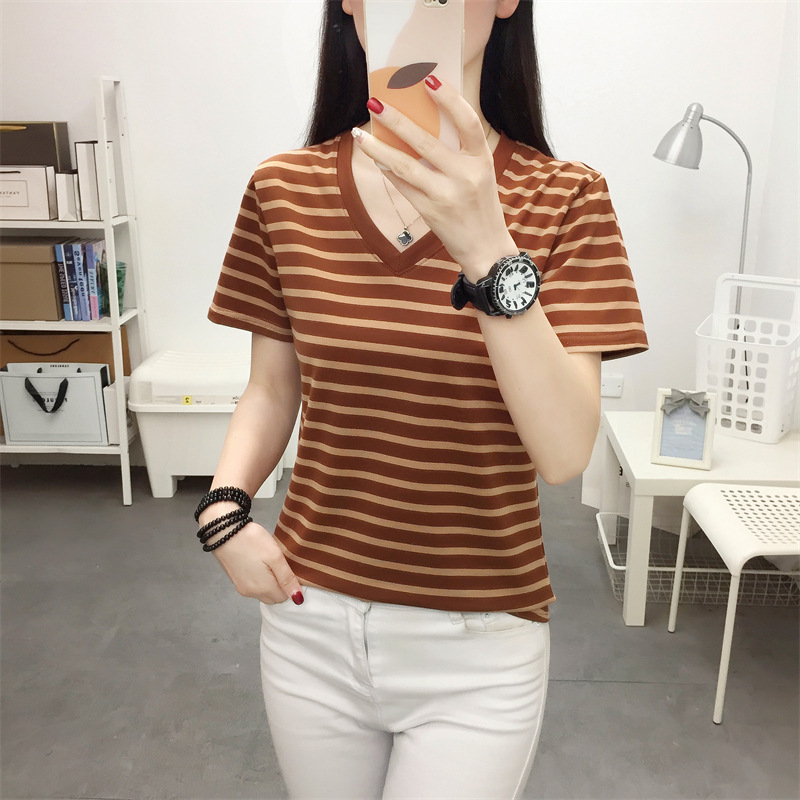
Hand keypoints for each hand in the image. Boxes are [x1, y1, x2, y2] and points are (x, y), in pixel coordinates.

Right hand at [211, 519, 303, 604]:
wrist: (223, 531)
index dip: (290, 584)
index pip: (285, 597)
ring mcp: (241, 587)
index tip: (289, 567)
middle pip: (273, 597)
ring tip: (269, 561)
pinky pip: (253, 585)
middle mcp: (251, 593)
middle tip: (280, 564)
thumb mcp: (275, 557)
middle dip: (280, 585)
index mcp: (263, 589)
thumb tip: (298, 599)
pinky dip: (259, 578)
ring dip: (270, 582)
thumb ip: (287, 579)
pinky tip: (259, 562)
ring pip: (263, 592)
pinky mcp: (235, 579)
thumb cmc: (251, 541)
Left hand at [353, 76, 516, 278]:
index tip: (428, 80)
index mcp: (481, 160)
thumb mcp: (480, 174)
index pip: (468, 122)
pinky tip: (374, 157)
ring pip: (405, 165)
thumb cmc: (480, 207)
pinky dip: (387, 170)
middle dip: (397, 120)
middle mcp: (465, 176)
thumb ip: (458, 152)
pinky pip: (403, 186)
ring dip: (379, 148)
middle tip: (375, 102)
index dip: (449, 99)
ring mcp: (446, 195)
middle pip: (426, 141)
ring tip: (360, 133)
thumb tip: (420, 124)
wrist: (486, 250)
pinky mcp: (430, 212)